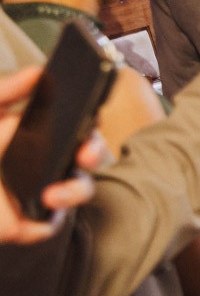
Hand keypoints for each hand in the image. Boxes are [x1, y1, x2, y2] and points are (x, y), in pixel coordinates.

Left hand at [0, 67, 98, 243]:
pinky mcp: (30, 221)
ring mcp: (42, 191)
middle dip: (94, 153)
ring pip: (79, 189)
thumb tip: (37, 72)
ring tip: (53, 195)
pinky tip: (37, 207)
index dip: (90, 122)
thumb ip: (7, 91)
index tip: (90, 117)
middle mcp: (47, 161)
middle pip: (88, 155)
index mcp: (39, 133)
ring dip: (74, 191)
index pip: (78, 125)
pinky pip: (51, 223)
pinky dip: (48, 219)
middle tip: (84, 154)